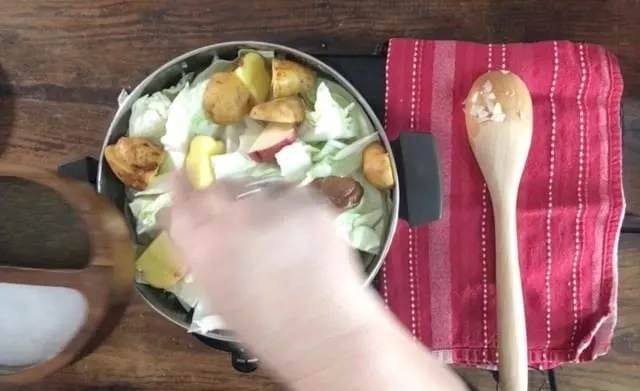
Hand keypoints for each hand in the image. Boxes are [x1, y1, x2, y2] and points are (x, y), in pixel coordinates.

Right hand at [166, 173, 376, 380]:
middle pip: (216, 189)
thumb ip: (207, 257)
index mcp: (202, 247)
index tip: (182, 175)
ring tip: (277, 229)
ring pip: (256, 189)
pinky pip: (291, 194)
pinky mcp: (306, 202)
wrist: (323, 333)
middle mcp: (230, 218)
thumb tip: (205, 235)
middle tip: (238, 213)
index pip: (181, 204)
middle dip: (222, 197)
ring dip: (259, 202)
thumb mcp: (220, 297)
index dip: (181, 187)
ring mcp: (270, 205)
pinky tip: (302, 231)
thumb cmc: (268, 330)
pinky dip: (292, 206)